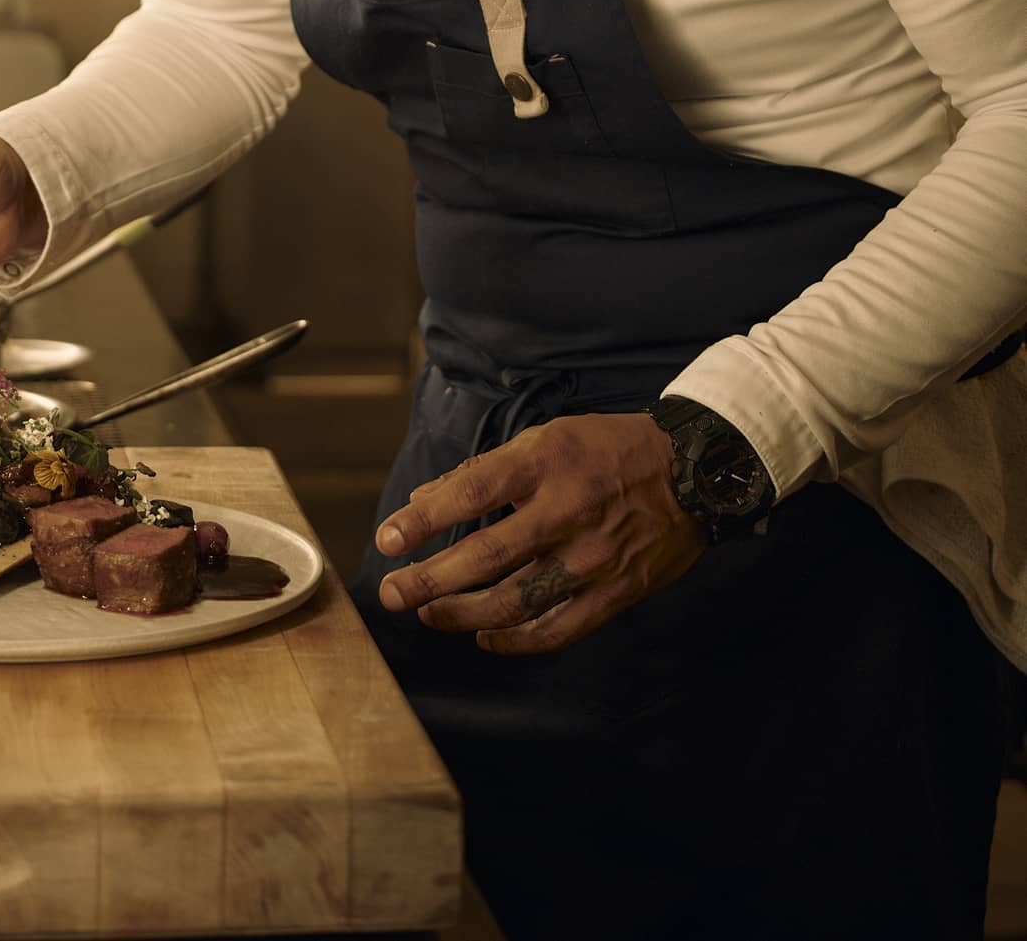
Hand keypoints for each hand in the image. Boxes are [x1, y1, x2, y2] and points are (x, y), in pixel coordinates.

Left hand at [375, 412, 704, 653]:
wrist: (694, 472)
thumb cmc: (606, 450)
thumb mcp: (545, 439)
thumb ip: (483, 472)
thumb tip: (423, 501)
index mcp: (546, 462)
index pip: (471, 493)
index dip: (423, 520)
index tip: (386, 539)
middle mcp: (567, 510)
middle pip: (486, 556)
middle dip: (429, 580)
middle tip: (392, 593)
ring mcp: (593, 557)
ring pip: (516, 601)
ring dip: (463, 614)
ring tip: (430, 613)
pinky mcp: (615, 592)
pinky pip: (557, 629)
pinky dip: (514, 640)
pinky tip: (485, 636)